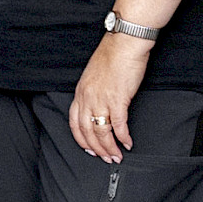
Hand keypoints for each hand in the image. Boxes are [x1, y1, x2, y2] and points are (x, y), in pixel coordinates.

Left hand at [70, 32, 151, 162]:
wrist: (124, 43)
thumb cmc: (112, 55)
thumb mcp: (93, 75)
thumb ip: (92, 91)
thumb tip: (99, 105)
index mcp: (80, 92)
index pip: (74, 123)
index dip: (81, 139)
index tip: (89, 149)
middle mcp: (87, 98)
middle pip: (87, 132)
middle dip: (97, 149)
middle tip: (106, 158)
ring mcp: (101, 99)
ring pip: (101, 132)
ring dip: (109, 147)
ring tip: (117, 156)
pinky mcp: (118, 99)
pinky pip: (118, 125)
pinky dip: (123, 137)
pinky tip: (128, 143)